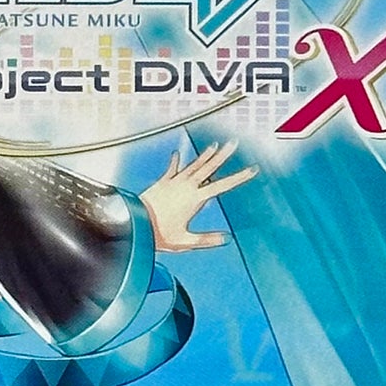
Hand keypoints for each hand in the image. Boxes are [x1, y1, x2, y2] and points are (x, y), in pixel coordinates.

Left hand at [139, 139, 258, 252]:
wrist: (134, 224)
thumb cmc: (158, 234)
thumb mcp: (185, 241)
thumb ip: (206, 240)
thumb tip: (226, 239)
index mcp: (195, 198)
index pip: (222, 185)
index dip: (239, 177)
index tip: (251, 169)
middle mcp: (186, 186)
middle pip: (209, 167)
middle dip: (223, 155)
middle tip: (234, 143)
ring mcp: (173, 182)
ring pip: (193, 165)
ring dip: (205, 155)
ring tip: (214, 145)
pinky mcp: (162, 182)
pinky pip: (172, 169)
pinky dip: (176, 161)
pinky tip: (178, 154)